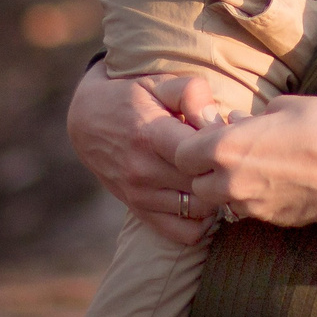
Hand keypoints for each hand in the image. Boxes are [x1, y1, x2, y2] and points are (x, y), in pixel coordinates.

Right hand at [67, 64, 222, 247]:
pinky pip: (183, 233)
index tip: (228, 136)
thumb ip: (190, 93)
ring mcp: (141, 195)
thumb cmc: (130, 98)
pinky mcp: (139, 211)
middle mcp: (144, 170)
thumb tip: (215, 119)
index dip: (223, 145)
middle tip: (229, 158)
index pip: (201, 153)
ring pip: (200, 210)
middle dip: (224, 171)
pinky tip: (203, 197)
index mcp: (150, 135)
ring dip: (216, 195)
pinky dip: (200, 222)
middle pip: (205, 183)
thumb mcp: (157, 83)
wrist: (87, 122)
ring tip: (217, 175)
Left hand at [175, 94, 316, 226]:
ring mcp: (251, 206)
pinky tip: (276, 181)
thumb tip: (235, 121)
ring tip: (252, 168)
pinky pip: (248, 211)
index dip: (192, 144)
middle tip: (228, 153)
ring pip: (221, 202)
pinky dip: (252, 199)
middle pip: (196, 185)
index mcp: (228, 148)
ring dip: (227, 187)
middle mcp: (232, 182)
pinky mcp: (271, 220)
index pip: (181, 155)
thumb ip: (252, 116)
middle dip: (205, 171)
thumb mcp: (286, 105)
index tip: (209, 135)